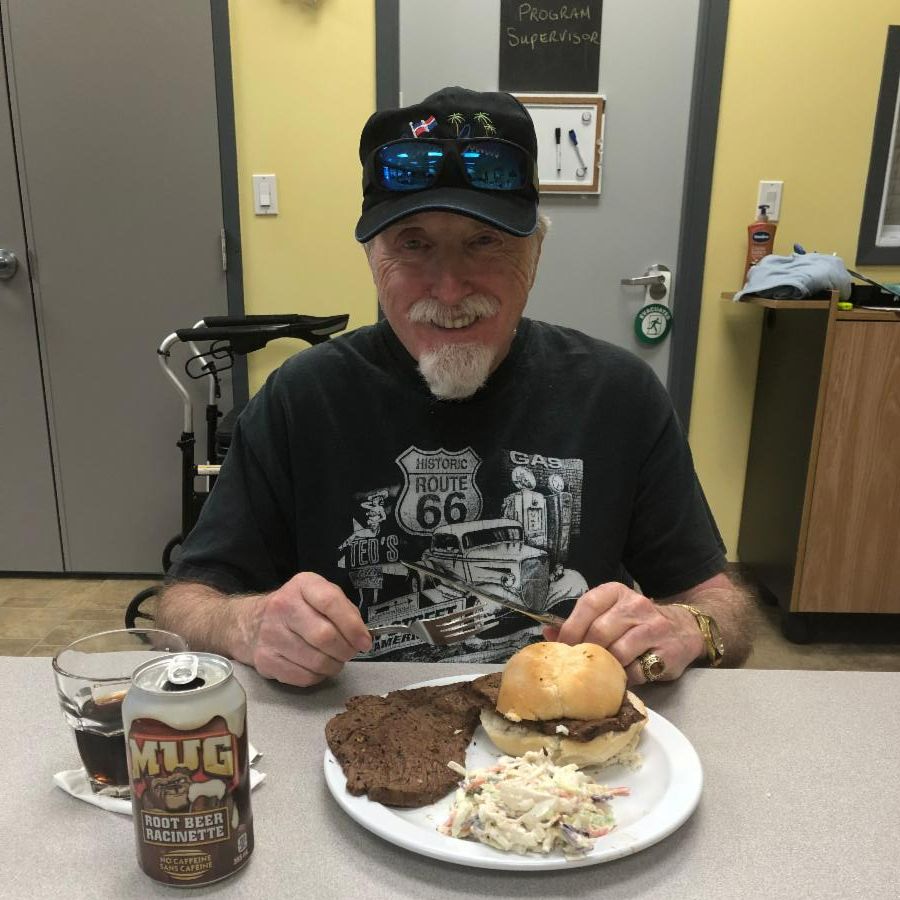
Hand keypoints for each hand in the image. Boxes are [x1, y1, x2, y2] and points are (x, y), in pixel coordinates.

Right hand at [245, 572, 371, 686]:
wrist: (252, 623)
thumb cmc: (298, 609)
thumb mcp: (320, 596)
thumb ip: (344, 611)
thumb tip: (363, 637)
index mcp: (302, 585)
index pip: (330, 601)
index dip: (353, 625)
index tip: (364, 642)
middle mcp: (282, 606)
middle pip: (324, 636)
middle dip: (345, 650)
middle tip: (349, 652)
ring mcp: (271, 634)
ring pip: (316, 661)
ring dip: (333, 666)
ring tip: (334, 659)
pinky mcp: (265, 660)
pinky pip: (303, 677)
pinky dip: (317, 676)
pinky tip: (316, 667)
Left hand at [542, 582, 703, 683]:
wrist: (684, 629)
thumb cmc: (636, 623)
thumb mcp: (610, 614)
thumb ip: (581, 622)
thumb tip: (547, 634)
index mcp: (616, 592)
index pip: (588, 604)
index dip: (571, 628)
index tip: (562, 648)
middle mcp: (636, 605)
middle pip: (600, 631)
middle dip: (586, 651)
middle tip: (578, 665)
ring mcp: (654, 627)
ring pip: (618, 651)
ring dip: (605, 666)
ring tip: (599, 672)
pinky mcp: (667, 651)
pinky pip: (636, 670)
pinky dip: (624, 678)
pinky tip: (621, 678)